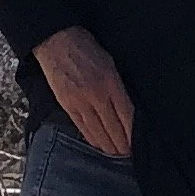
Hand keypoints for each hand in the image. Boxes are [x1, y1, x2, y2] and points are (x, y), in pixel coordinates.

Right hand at [33, 27, 134, 157]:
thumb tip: (125, 109)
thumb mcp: (109, 62)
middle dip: (122, 144)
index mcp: (110, 82)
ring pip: (98, 132)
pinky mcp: (67, 106)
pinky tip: (99, 145)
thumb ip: (118, 86)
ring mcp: (81, 102)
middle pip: (113, 128)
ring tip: (116, 154)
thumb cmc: (85, 48)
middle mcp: (97, 95)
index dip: (132, 133)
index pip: (126, 115)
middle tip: (128, 154)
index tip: (137, 144)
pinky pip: (83, 128)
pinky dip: (92, 139)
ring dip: (108, 146)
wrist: (57, 41)